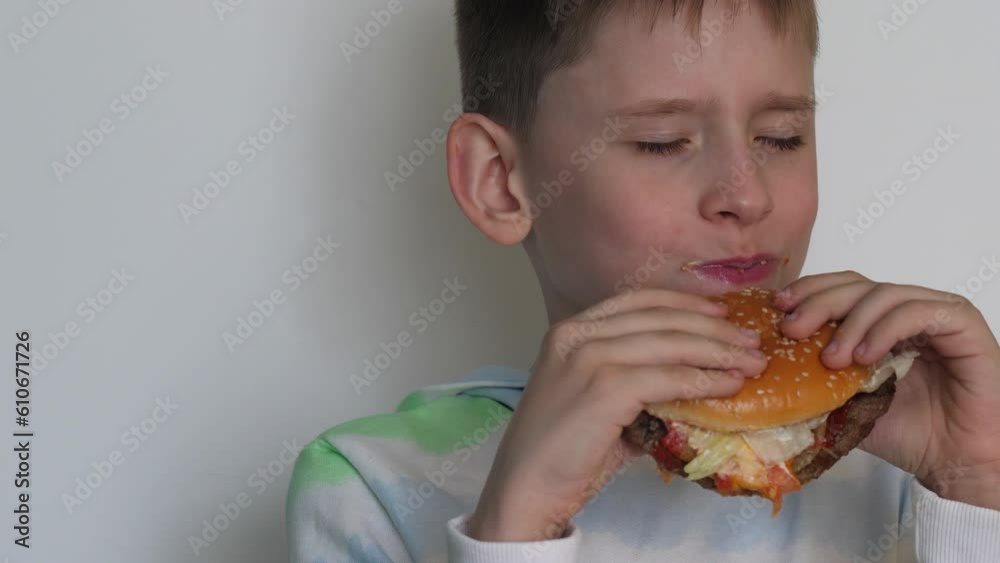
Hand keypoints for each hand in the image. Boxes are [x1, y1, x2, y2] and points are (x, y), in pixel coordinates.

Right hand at [467, 289, 765, 540]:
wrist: (524, 488)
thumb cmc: (558, 451)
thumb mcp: (591, 399)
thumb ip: (631, 381)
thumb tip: (690, 382)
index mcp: (571, 330)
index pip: (638, 301)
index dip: (685, 305)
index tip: (721, 316)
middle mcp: (578, 334)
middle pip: (661, 318)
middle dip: (714, 329)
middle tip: (751, 343)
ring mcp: (590, 358)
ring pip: (671, 344)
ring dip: (719, 353)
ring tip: (751, 364)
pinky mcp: (606, 387)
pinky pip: (671, 377)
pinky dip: (706, 380)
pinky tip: (728, 387)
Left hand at [776, 271, 999, 508]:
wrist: (953, 462)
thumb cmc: (907, 432)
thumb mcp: (845, 403)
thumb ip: (815, 382)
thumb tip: (766, 370)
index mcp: (878, 321)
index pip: (841, 287)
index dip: (809, 291)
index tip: (779, 308)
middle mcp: (907, 310)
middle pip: (857, 285)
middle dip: (819, 303)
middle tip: (793, 330)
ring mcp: (936, 313)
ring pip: (885, 294)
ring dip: (851, 323)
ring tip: (832, 360)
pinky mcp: (963, 324)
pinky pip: (920, 311)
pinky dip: (886, 329)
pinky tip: (867, 357)